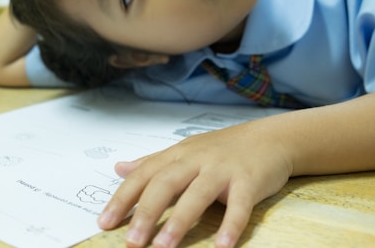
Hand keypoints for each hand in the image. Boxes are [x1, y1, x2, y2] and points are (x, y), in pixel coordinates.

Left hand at [97, 120, 292, 247]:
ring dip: (179, 221)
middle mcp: (196, 160)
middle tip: (131, 241)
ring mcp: (223, 170)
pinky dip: (231, 226)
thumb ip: (151, 162)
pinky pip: (239, 206)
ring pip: (197, 194)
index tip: (104, 222)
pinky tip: (221, 247)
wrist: (269, 138)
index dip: (123, 198)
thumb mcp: (184, 151)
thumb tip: (119, 168)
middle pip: (165, 183)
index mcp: (178, 155)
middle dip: (146, 213)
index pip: (144, 175)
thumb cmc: (222, 148)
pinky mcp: (248, 181)